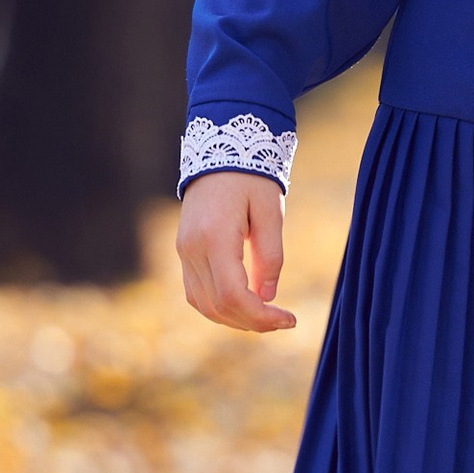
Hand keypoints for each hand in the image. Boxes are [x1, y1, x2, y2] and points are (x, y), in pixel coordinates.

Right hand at [178, 173, 295, 331]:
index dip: (260, 317)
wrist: (220, 150)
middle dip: (252, 322)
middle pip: (217, 306)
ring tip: (267, 317)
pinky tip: (244, 305)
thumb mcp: (271, 214)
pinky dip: (219, 306)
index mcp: (214, 238)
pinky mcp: (184, 251)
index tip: (289, 320)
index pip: (233, 296)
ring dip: (235, 319)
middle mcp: (192, 249)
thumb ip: (271, 257)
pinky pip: (196, 292)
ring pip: (203, 304)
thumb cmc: (252, 179)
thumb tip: (267, 298)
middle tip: (283, 321)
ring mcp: (184, 251)